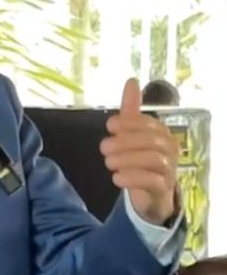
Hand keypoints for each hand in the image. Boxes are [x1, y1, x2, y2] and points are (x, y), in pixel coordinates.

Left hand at [100, 78, 179, 223]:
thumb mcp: (133, 133)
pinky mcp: (162, 189)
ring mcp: (169, 171)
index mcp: (163, 134)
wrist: (151, 194)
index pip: (149, 124)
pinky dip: (131, 178)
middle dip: (124, 142)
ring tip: (108, 162)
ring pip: (152, 160)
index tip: (110, 125)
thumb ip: (131, 110)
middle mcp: (171, 151)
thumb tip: (132, 81)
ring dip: (125, 159)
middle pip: (151, 142)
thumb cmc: (140, 159)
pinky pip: (151, 181)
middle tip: (103, 147)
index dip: (129, 122)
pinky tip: (116, 178)